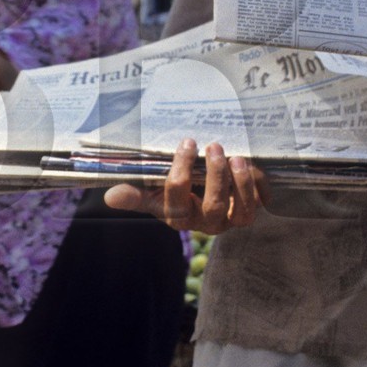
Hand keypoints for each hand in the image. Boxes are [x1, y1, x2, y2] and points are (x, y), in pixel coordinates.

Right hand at [103, 139, 265, 233]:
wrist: (206, 195)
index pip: (177, 200)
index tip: (187, 144)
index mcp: (178, 216)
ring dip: (239, 183)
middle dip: (215, 176)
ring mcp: (229, 220)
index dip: (181, 173)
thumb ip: (135, 194)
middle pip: (212, 207)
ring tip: (234, 156)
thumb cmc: (175, 191)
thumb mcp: (153, 192)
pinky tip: (248, 164)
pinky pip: (256, 205)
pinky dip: (255, 185)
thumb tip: (109, 197)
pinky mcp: (248, 212)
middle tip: (214, 146)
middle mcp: (205, 223)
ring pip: (239, 211)